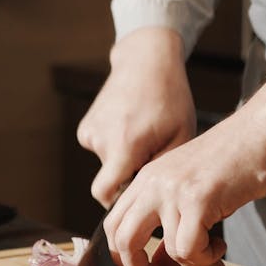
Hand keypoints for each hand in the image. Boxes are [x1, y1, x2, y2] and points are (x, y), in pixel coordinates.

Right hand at [76, 27, 196, 207]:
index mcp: (124, 145)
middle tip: (152, 157)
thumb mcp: (180, 136)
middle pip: (111, 180)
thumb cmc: (169, 99)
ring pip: (108, 164)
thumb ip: (163, 170)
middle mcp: (101, 140)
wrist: (146, 61)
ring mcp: (90, 132)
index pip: (106, 195)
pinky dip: (116, 145)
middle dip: (129, 177)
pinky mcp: (85, 127)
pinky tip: (131, 126)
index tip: (137, 201)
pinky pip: (102, 149)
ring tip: (144, 134)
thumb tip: (152, 199)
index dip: (119, 204)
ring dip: (125, 157)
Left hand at [104, 80, 265, 265]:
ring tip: (212, 253)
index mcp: (145, 180)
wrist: (259, 132)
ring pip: (168, 250)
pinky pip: (191, 248)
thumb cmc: (231, 161)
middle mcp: (153, 184)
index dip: (123, 257)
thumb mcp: (188, 190)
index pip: (113, 224)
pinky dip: (206, 257)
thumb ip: (169, 224)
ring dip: (194, 263)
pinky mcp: (198, 200)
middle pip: (122, 240)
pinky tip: (219, 247)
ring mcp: (174, 191)